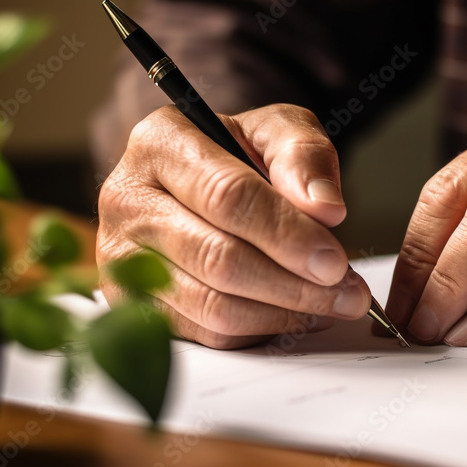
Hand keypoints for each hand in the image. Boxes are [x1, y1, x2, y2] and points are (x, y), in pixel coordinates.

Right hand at [97, 105, 371, 348]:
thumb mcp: (276, 132)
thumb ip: (304, 155)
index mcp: (160, 143)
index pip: (228, 197)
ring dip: (282, 313)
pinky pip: (205, 334)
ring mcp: (120, 258)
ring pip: (212, 306)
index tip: (334, 260)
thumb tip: (325, 207)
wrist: (195, 184)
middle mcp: (127, 199)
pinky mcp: (132, 304)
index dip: (286, 234)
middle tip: (346, 294)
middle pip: (219, 258)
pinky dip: (258, 331)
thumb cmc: (237, 155)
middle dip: (293, 284)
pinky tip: (293, 314)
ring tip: (330, 305)